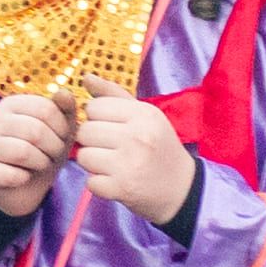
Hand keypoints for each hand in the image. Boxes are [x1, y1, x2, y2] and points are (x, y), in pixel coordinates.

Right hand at [0, 87, 74, 216]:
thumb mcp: (58, 130)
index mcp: (11, 104)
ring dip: (41, 163)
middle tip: (53, 155)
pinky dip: (25, 179)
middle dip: (54, 148)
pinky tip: (23, 176)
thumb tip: (64, 92)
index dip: (63, 128)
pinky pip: (13, 175)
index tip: (62, 139)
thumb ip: (64, 110)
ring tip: (40, 164)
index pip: (46, 109)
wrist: (21, 187)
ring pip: (24, 152)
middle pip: (36, 131)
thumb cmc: (41, 152)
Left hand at [67, 86, 196, 223]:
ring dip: (93, 162)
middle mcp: (137, 137)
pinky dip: (99, 184)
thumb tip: (86, 77)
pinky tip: (116, 181)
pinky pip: (90, 182)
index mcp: (144, 115)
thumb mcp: (144, 115)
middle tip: (111, 148)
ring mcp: (130, 164)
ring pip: (83, 156)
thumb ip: (113, 95)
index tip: (112, 127)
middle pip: (85, 131)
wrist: (182, 188)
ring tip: (112, 164)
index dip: (97, 118)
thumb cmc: (158, 146)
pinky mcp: (123, 189)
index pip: (94, 107)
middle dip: (92, 141)